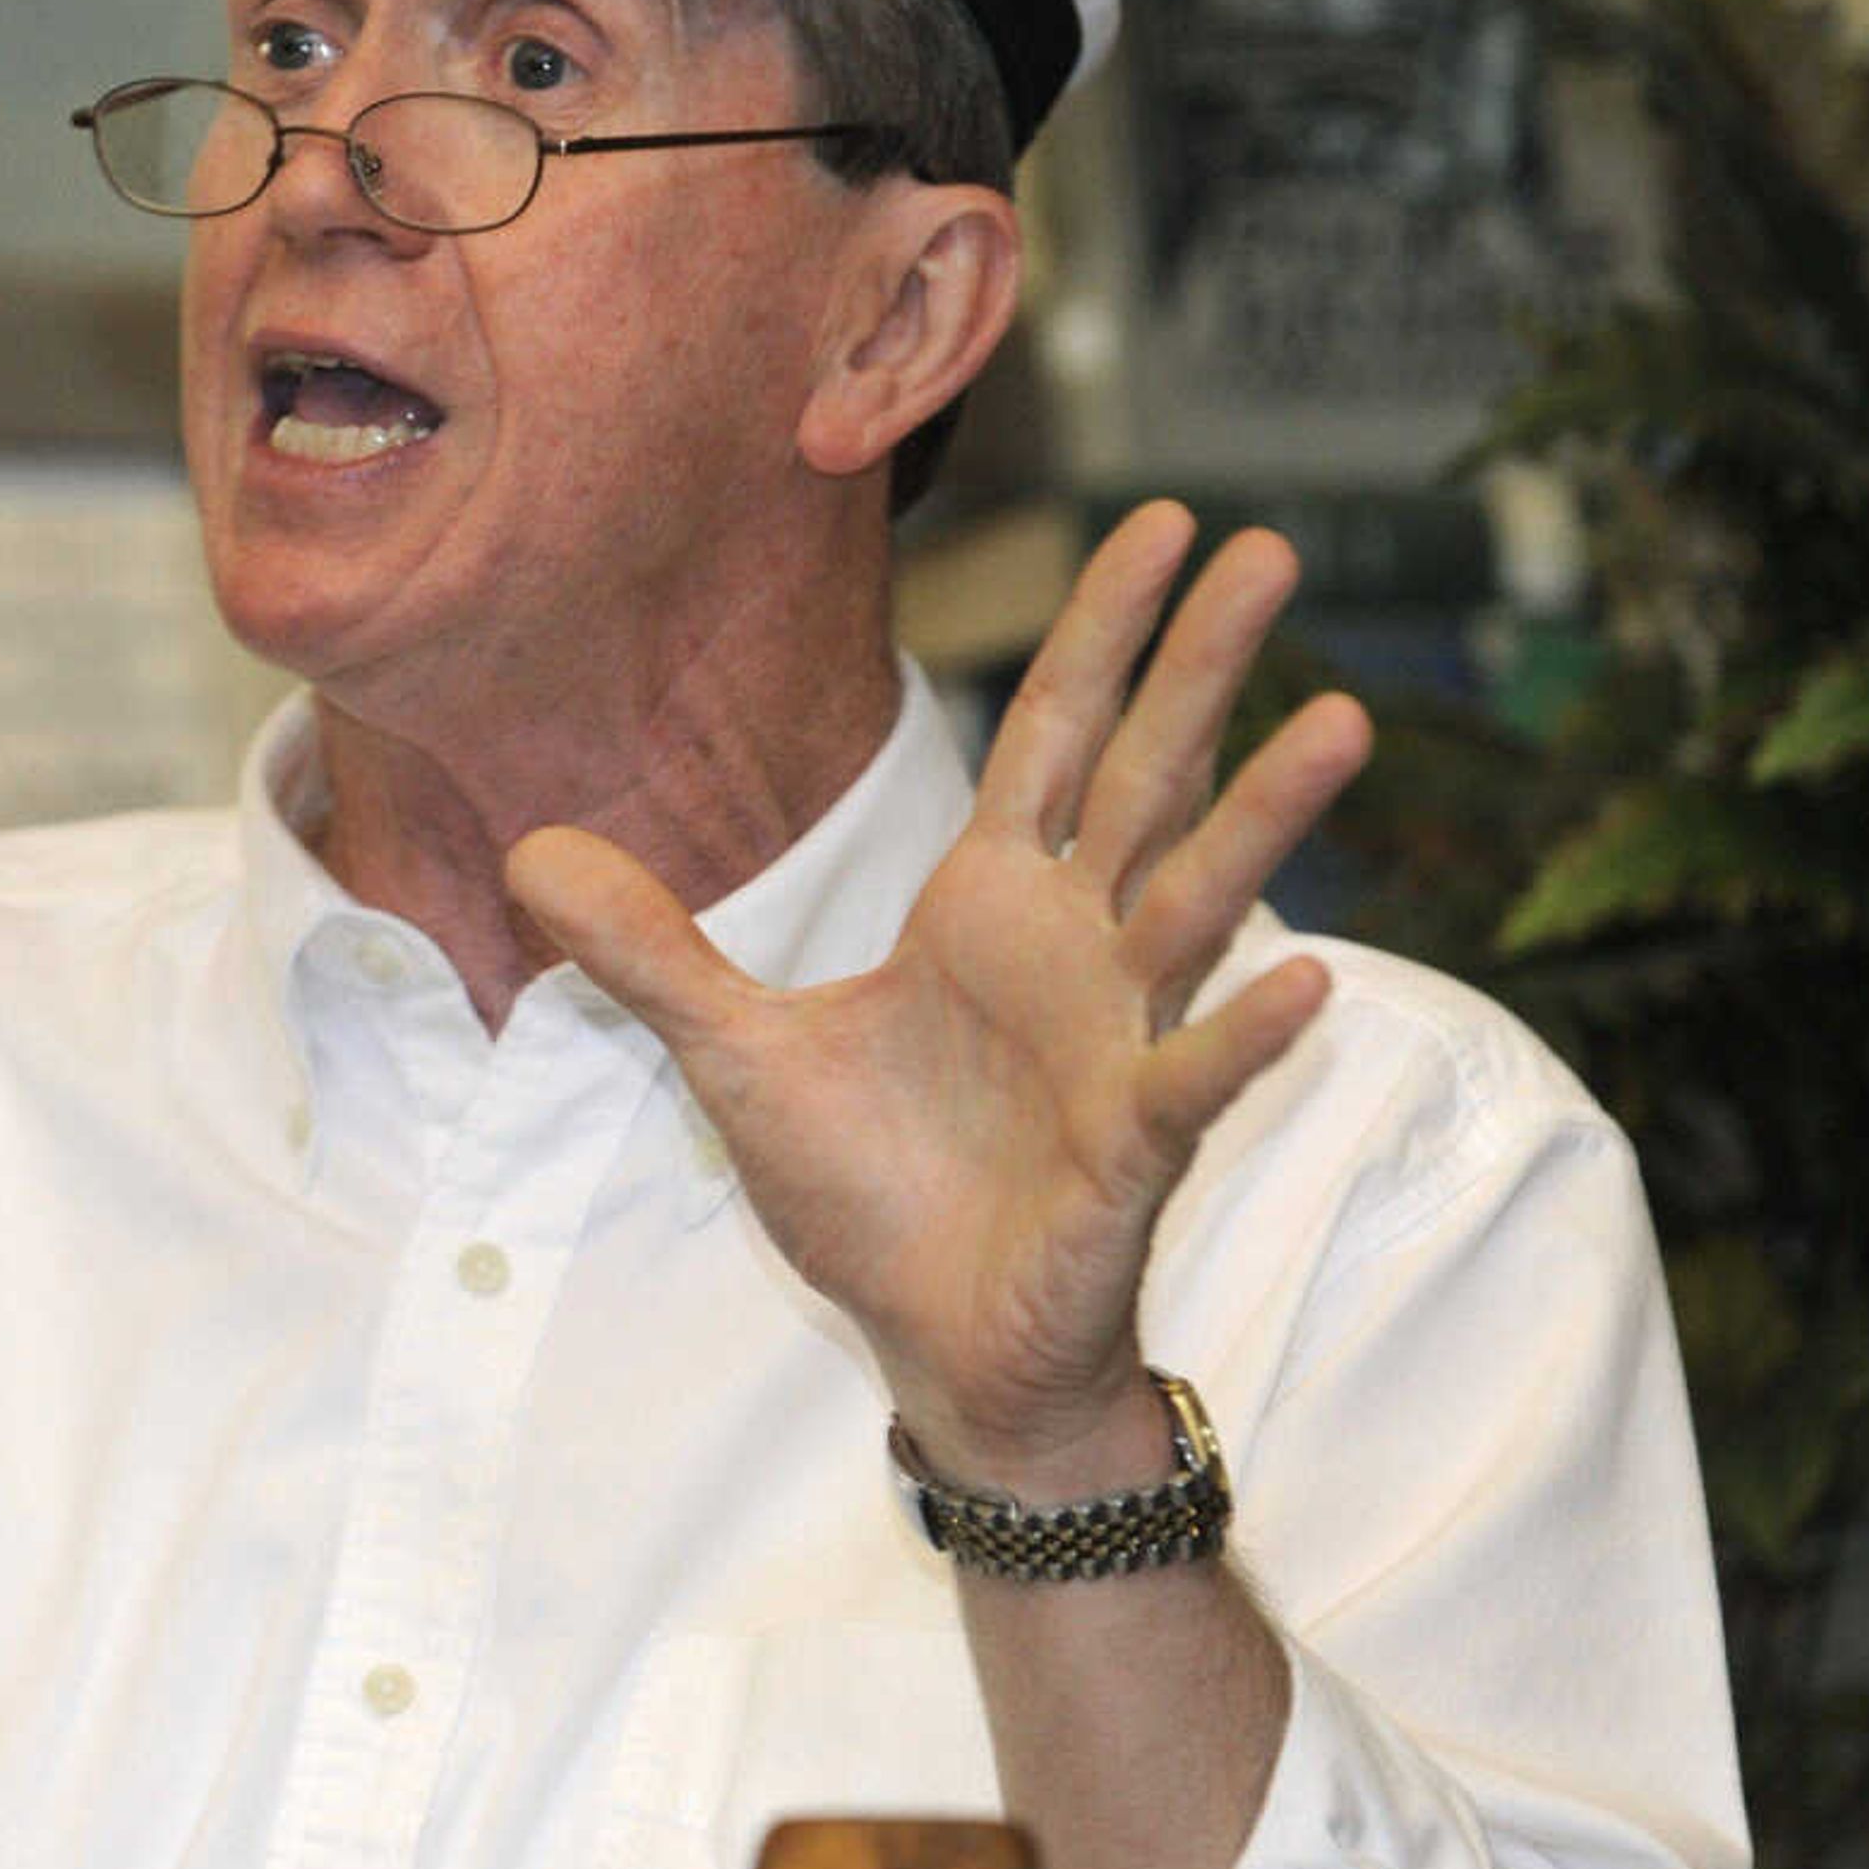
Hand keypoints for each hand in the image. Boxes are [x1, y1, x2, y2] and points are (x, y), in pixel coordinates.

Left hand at [505, 504, 1370, 1487]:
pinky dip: (1243, 1036)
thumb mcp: (731, 1055)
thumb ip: (647, 949)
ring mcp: (1116, 1045)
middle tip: (1274, 546)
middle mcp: (1074, 955)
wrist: (935, 1347)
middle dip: (1204, 666)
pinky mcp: (1127, 1150)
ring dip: (1264, 817)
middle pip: (1147, 778)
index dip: (1102, 630)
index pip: (1056, 735)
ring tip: (1341, 719)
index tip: (1162, 521)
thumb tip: (526, 851)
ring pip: (1198, 904)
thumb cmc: (872, 1197)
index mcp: (989, 910)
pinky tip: (1308, 980)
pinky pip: (1192, 1080)